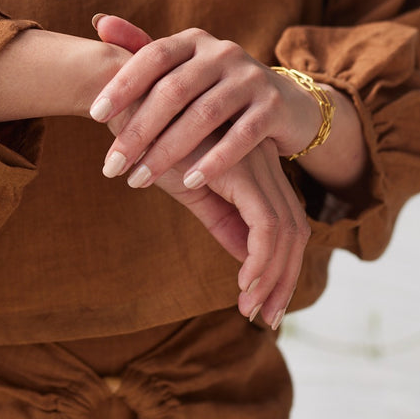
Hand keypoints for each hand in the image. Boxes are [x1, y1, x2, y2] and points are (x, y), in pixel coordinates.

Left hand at [89, 17, 321, 191]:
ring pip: (204, 116)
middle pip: (173, 90)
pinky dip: (214, 161)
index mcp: (194, 40)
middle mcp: (223, 52)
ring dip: (167, 151)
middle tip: (111, 165)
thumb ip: (142, 48)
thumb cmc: (216, 90)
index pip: (153, 56)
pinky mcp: (274, 106)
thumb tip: (99, 22)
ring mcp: (251, 77)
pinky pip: (241, 136)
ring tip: (139, 180)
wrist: (286, 106)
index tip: (93, 115)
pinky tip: (189, 183)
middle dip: (138, 130)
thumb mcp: (183, 67)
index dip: (123, 83)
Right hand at [96, 16, 309, 327]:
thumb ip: (220, 217)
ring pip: (286, 232)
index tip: (260, 301)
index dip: (278, 265)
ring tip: (251, 309)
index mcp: (253, 164)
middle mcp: (263, 162)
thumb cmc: (148, 139)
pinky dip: (260, 259)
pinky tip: (243, 284)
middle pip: (295, 230)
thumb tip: (244, 255)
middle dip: (284, 279)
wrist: (124, 101)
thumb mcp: (189, 188)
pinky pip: (266, 225)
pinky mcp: (241, 170)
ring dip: (273, 277)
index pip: (283, 222)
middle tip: (266, 317)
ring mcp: (255, 163)